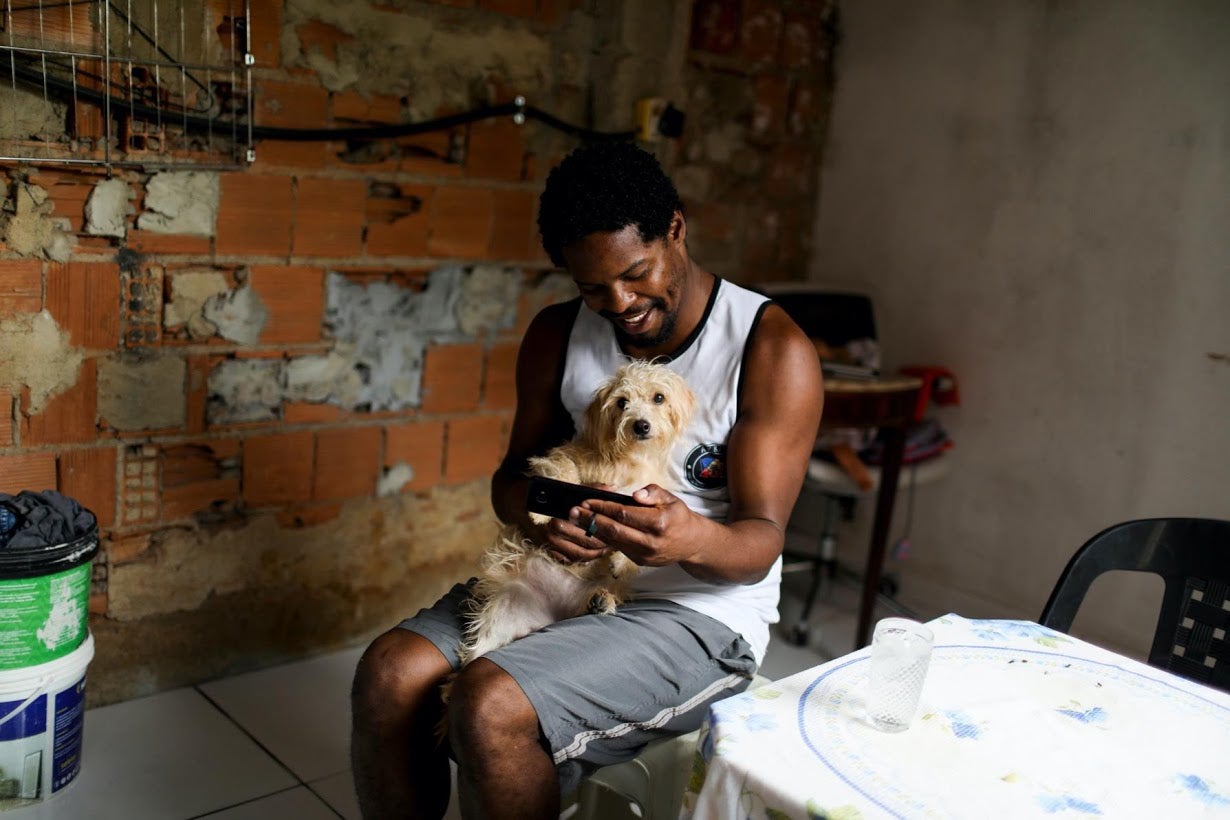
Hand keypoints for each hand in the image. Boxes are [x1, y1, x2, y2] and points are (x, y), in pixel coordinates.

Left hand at [572, 484, 702, 567]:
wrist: (691, 543)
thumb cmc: (678, 517)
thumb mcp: (670, 498)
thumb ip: (652, 493)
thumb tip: (634, 495)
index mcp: (659, 523)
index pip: (624, 514)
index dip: (603, 507)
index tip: (587, 501)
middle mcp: (651, 542)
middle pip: (614, 530)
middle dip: (591, 520)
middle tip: (574, 512)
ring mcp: (645, 554)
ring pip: (613, 541)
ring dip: (593, 530)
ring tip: (578, 519)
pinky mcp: (640, 561)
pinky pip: (618, 548)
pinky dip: (604, 538)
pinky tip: (593, 529)